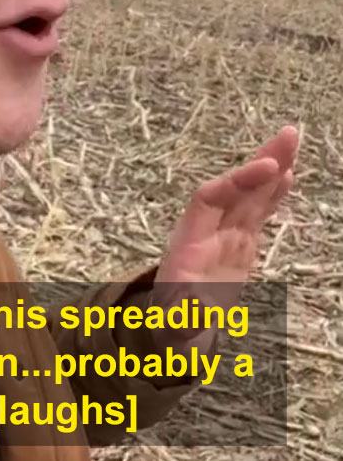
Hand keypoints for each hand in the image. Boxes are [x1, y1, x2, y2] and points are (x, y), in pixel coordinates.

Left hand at [149, 126, 298, 354]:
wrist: (174, 328)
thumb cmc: (171, 325)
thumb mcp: (173, 325)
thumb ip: (183, 316)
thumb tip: (191, 307)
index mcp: (189, 242)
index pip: (209, 199)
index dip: (236, 182)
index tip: (267, 168)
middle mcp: (207, 230)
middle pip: (233, 188)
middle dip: (258, 162)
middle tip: (288, 135)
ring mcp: (225, 234)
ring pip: (249, 195)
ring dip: (270, 168)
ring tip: (292, 141)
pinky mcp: (240, 242)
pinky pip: (258, 212)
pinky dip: (273, 193)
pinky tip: (289, 175)